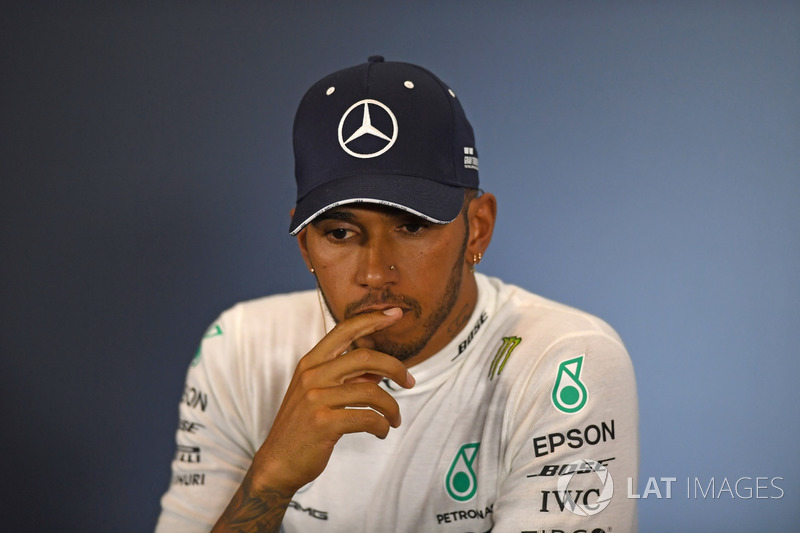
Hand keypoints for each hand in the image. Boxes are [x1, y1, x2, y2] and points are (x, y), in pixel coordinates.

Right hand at [249, 307, 415, 494]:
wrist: (277, 463)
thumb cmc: (302, 426)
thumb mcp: (318, 394)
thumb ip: (346, 378)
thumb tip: (380, 371)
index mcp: (310, 362)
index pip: (344, 329)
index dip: (372, 319)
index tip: (395, 313)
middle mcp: (312, 375)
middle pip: (365, 357)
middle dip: (396, 368)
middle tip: (409, 381)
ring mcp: (316, 398)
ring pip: (372, 391)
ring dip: (392, 407)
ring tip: (394, 419)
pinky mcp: (323, 423)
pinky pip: (368, 418)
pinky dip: (382, 426)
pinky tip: (382, 431)